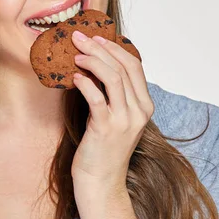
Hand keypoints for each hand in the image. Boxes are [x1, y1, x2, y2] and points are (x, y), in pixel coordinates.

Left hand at [70, 30, 153, 190]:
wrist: (101, 182)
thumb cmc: (103, 148)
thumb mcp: (114, 117)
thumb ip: (112, 94)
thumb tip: (94, 64)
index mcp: (144, 105)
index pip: (135, 65)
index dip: (115, 47)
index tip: (97, 37)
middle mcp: (139, 111)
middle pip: (123, 67)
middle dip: (100, 47)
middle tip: (79, 37)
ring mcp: (124, 120)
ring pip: (113, 77)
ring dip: (92, 60)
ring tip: (75, 54)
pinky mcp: (105, 129)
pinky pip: (97, 97)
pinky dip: (85, 82)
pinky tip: (74, 76)